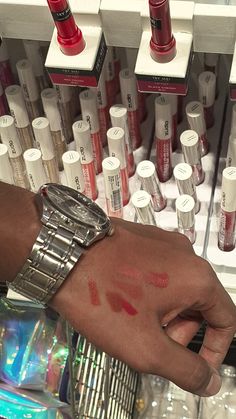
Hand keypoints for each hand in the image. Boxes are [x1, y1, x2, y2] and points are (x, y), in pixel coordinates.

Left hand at [50, 217, 235, 396]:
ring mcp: (162, 241)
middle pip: (198, 304)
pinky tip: (123, 300)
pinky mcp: (142, 237)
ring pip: (176, 288)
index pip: (226, 319)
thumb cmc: (103, 299)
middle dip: (179, 331)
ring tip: (130, 321)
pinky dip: (149, 293)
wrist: (61, 254)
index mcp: (197, 277)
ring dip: (162, 313)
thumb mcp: (146, 347)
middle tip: (148, 343)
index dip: (213, 349)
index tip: (194, 366)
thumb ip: (185, 369)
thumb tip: (209, 380)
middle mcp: (185, 253)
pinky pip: (157, 272)